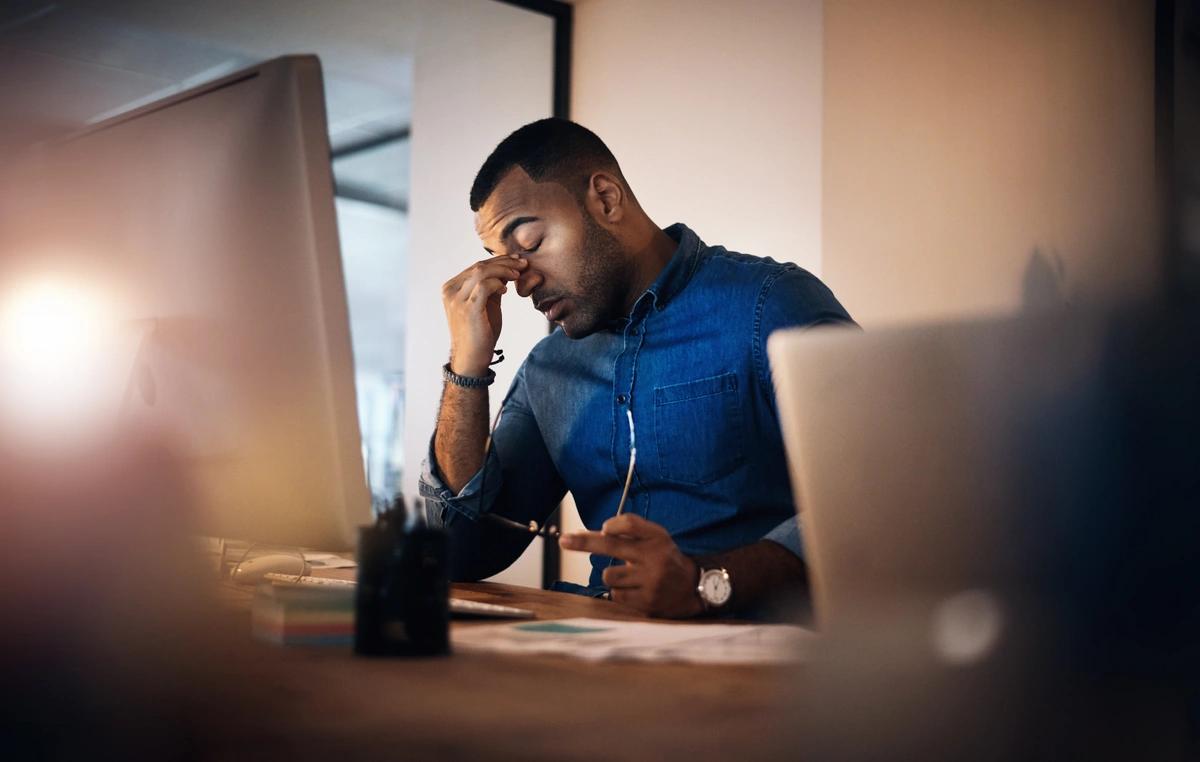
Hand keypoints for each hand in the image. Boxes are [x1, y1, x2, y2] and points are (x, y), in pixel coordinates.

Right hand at [440, 255, 528, 376]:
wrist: (472, 358)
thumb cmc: (479, 332)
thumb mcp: (487, 304)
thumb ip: (493, 286)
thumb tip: (507, 269)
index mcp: (452, 288)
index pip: (476, 266)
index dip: (498, 260)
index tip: (517, 260)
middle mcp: (450, 291)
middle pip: (479, 266)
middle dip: (504, 262)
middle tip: (523, 263)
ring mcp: (456, 300)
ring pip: (481, 272)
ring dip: (503, 270)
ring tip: (518, 274)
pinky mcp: (467, 309)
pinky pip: (484, 286)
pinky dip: (497, 283)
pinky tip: (506, 290)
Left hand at [560, 514, 702, 617]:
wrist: (693, 589)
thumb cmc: (665, 558)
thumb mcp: (656, 536)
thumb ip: (632, 528)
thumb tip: (602, 530)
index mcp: (656, 538)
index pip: (630, 524)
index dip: (614, 525)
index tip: (602, 528)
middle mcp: (655, 558)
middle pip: (612, 545)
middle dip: (583, 542)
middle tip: (564, 540)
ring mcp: (650, 582)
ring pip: (610, 575)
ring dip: (613, 576)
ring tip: (630, 577)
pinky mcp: (646, 603)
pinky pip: (616, 596)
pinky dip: (620, 592)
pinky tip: (635, 590)